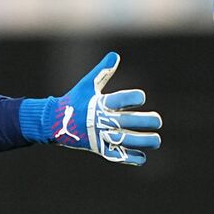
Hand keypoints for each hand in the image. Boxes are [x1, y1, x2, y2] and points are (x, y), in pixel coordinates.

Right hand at [20, 52, 161, 164]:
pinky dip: (128, 158)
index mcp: (99, 103)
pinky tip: (142, 158)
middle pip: (126, 121)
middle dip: (144, 121)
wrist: (55, 121)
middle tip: (158, 120)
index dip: (133, 98)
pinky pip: (114, 156)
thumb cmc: (75, 99)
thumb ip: (102, 71)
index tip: (141, 98)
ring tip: (157, 140)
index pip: (119, 99)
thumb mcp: (87, 84)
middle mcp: (100, 120)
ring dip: (143, 141)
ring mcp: (98, 136)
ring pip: (124, 140)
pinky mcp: (97, 148)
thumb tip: (115, 55)